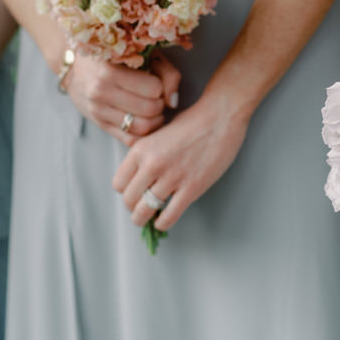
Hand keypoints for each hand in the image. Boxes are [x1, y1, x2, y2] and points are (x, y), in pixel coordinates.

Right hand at [64, 53, 180, 145]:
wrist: (78, 69)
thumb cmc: (116, 58)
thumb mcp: (142, 54)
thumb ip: (166, 73)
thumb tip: (173, 102)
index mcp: (109, 70)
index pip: (153, 89)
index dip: (160, 86)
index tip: (156, 82)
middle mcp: (100, 92)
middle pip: (149, 110)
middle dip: (160, 105)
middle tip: (157, 98)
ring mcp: (98, 111)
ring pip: (141, 128)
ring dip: (155, 121)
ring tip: (153, 109)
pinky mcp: (100, 125)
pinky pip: (130, 139)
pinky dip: (144, 133)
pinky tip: (145, 120)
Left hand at [113, 88, 249, 231]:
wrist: (221, 116)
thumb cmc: (193, 121)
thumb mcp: (159, 133)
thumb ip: (146, 153)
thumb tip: (140, 176)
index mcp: (141, 149)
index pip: (119, 183)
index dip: (124, 191)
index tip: (133, 192)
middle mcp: (152, 164)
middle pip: (129, 199)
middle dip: (133, 207)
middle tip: (140, 207)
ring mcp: (172, 177)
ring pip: (145, 211)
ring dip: (143, 219)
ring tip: (147, 219)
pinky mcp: (192, 188)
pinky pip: (169, 215)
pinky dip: (163, 223)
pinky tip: (163, 221)